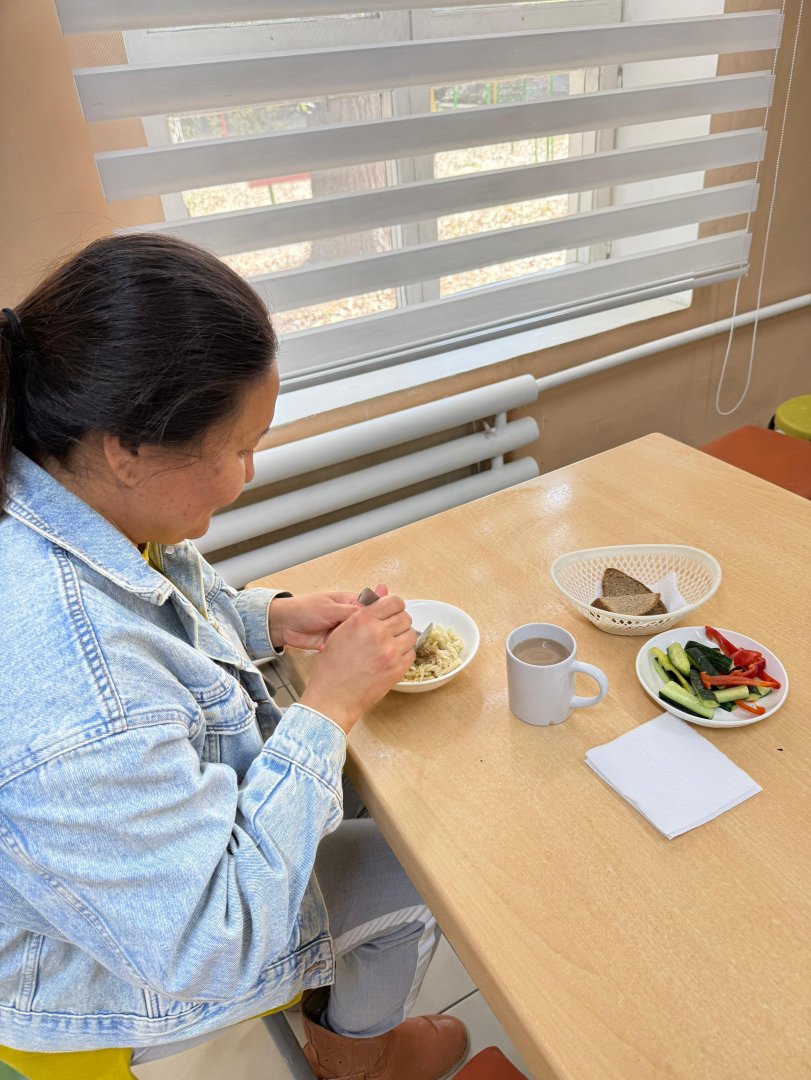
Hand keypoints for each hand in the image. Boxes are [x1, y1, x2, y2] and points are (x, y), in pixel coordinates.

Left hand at [269, 588, 386, 650]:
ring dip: (369, 643)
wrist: (284, 625)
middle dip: (380, 632)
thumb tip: (373, 612)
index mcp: (350, 602)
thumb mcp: (330, 609)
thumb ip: (351, 612)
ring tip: (380, 649)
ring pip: (363, 638)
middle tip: (389, 639)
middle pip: (372, 624)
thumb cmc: (304, 609)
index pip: (375, 606)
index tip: (395, 623)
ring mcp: (345, 631)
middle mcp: (350, 616)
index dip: (386, 614)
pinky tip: (366, 657)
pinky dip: (357, 652)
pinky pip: (352, 648)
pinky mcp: (338, 643)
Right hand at [299, 591, 415, 733]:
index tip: (392, 611)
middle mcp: (379, 633)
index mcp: (363, 620)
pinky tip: (391, 658)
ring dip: (403, 638)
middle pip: (405, 617)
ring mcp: (391, 652)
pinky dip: (404, 654)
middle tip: (389, 630)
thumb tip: (382, 590)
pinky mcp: (398, 669)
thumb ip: (364, 611)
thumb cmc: (333, 665)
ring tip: (389, 645)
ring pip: (411, 635)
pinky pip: (411, 653)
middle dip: (399, 622)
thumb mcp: (342, 631)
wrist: (334, 696)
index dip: (394, 605)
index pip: (394, 601)